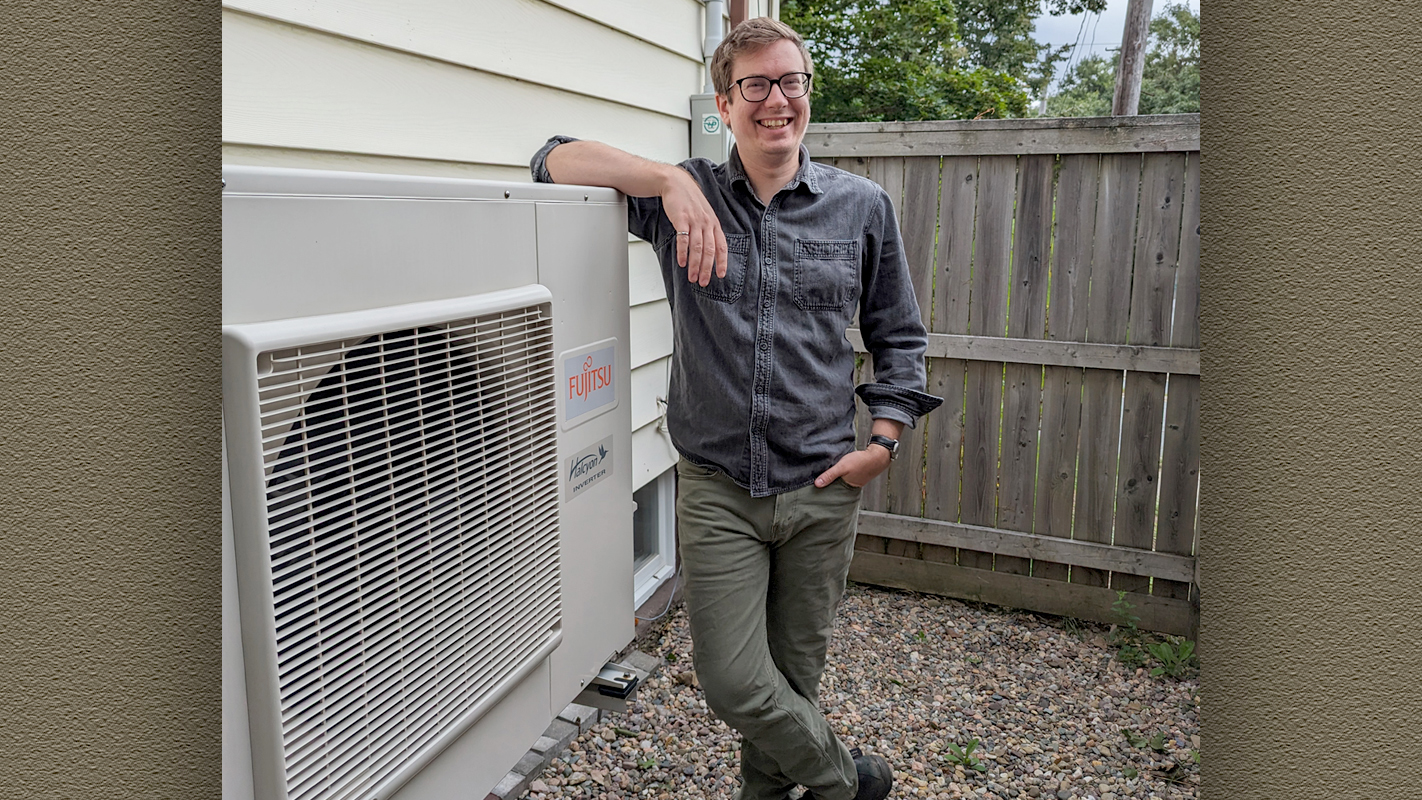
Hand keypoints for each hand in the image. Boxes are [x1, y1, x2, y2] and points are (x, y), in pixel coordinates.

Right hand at [660, 166, 727, 286]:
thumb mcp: (704, 214)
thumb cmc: (689, 200)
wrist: (676, 183)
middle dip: (706, 268)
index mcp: (714, 223)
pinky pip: (683, 239)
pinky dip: (683, 252)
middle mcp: (706, 223)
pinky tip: (682, 262)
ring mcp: (694, 220)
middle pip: (709, 250)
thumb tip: (709, 250)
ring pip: (697, 247)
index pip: (721, 246)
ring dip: (695, 265)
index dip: (722, 261)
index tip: (720, 275)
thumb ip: (708, 230)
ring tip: (691, 277)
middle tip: (703, 281)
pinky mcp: (682, 219)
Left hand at [814, 446, 891, 488]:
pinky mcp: (857, 475)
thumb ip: (829, 475)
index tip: (814, 490)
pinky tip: (839, 470)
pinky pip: (846, 477)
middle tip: (817, 483)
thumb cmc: (861, 461)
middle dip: (828, 485)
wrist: (877, 456)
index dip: (824, 491)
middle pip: (836, 488)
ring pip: (841, 482)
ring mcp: (854, 481)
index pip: (832, 492)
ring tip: (826, 476)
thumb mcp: (842, 467)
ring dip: (835, 479)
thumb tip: (817, 484)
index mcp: (846, 488)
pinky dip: (842, 474)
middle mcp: (850, 487)